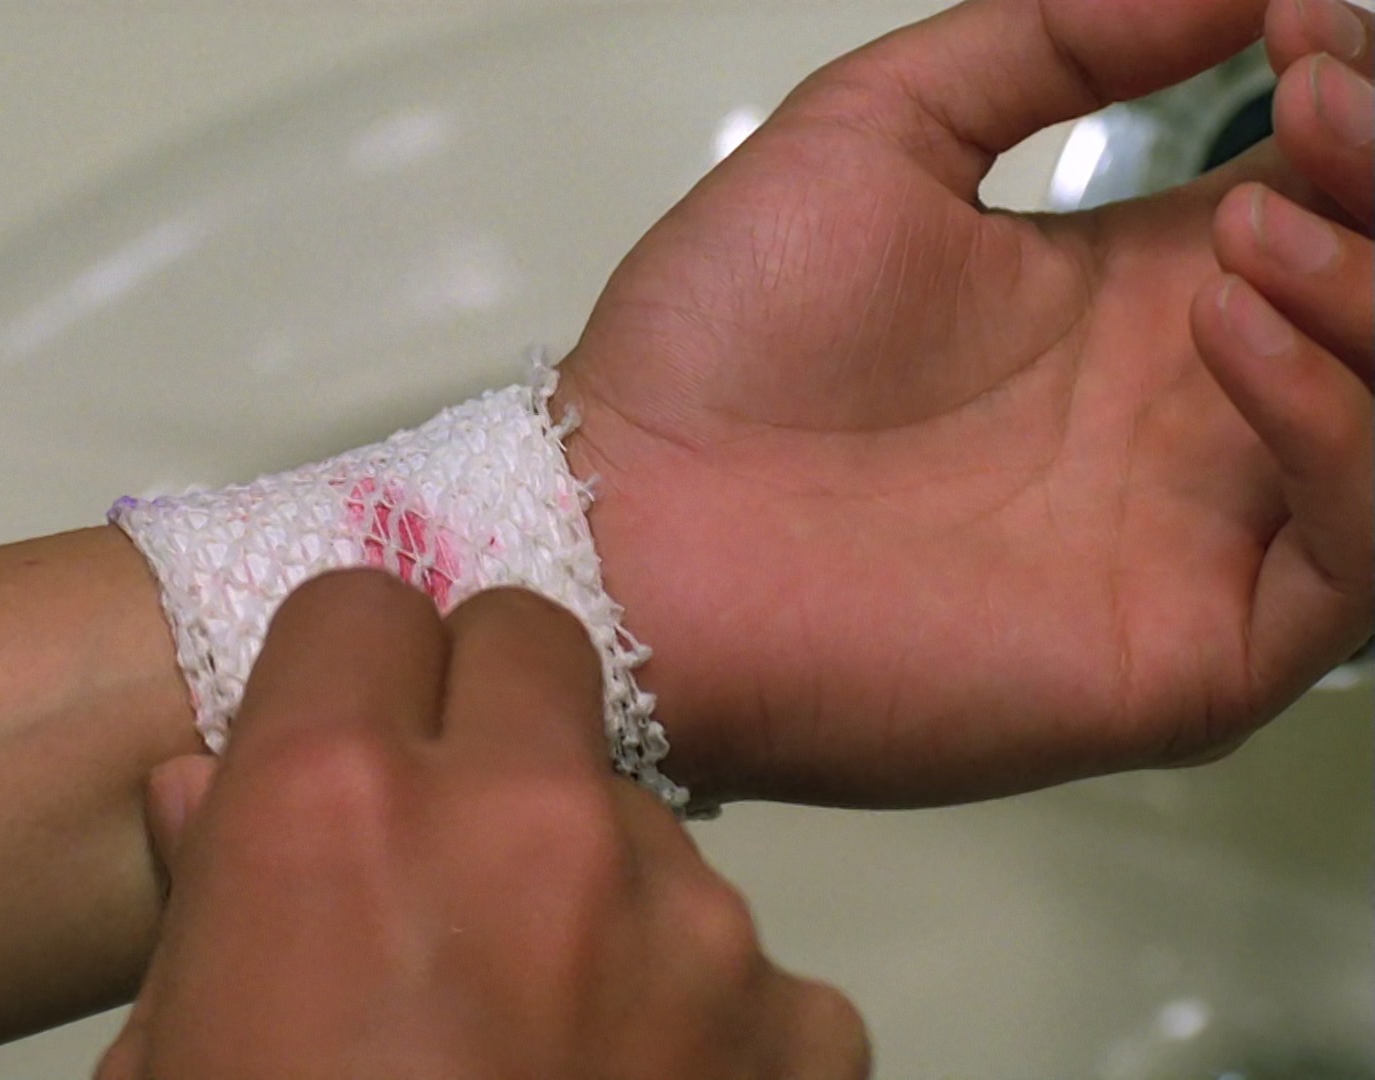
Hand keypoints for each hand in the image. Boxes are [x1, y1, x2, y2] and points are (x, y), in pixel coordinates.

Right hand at [94, 571, 867, 1079]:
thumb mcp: (176, 1058)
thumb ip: (206, 895)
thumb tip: (205, 790)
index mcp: (331, 811)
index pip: (360, 604)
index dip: (348, 672)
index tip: (351, 727)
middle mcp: (523, 821)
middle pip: (529, 643)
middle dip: (487, 716)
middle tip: (452, 839)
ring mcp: (684, 922)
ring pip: (644, 812)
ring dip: (596, 883)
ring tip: (538, 1033)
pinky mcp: (799, 1023)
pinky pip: (750, 964)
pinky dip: (703, 1018)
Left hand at [558, 0, 1373, 804]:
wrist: (623, 526)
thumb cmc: (718, 346)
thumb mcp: (878, 132)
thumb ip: (1051, 40)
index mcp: (1135, 297)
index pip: (1330, 198)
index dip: (1350, 113)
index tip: (1303, 33)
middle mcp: (1191, 415)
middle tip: (1317, 107)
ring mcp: (1200, 536)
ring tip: (1255, 225)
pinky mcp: (1187, 651)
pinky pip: (1357, 556)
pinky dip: (1342, 434)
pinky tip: (1232, 331)